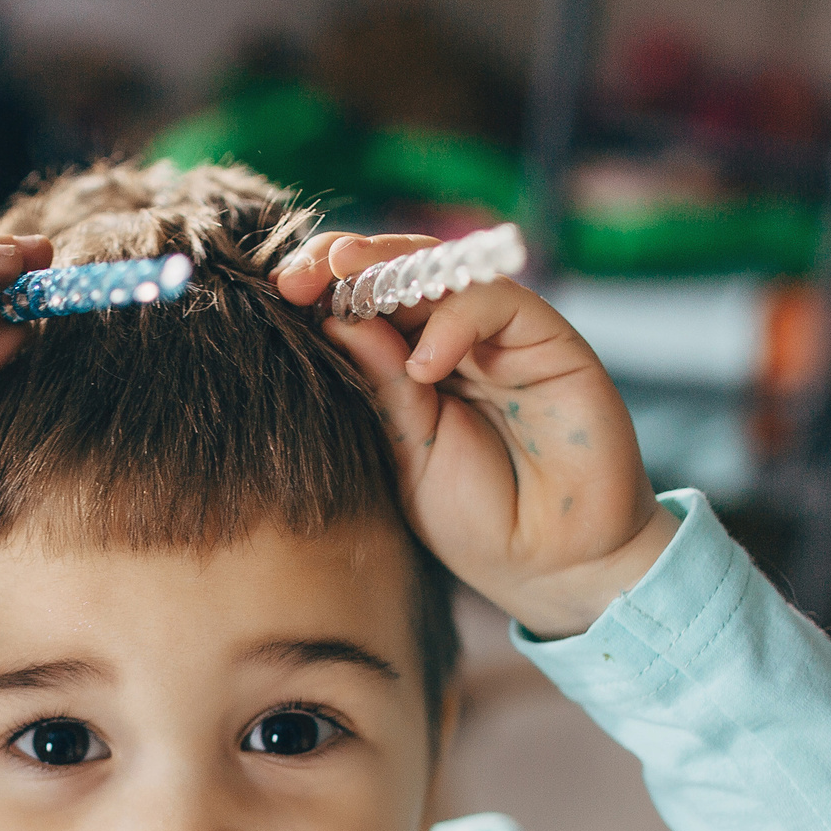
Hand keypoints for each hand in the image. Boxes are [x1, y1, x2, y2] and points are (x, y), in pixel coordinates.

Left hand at [275, 234, 675, 638]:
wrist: (553, 567)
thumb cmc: (478, 519)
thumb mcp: (406, 452)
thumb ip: (379, 388)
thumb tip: (333, 316)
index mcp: (411, 363)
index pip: (362, 300)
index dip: (321, 287)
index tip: (277, 293)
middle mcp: (457, 338)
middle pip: (398, 268)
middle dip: (343, 263)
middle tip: (299, 275)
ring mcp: (503, 336)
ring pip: (445, 269)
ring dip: (389, 270)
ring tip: (344, 287)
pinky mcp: (551, 340)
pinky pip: (499, 302)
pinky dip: (455, 320)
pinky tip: (425, 366)